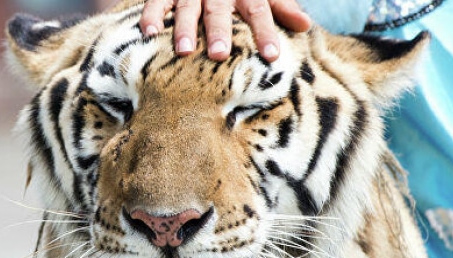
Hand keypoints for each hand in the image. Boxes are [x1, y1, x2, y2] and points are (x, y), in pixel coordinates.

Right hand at [140, 0, 311, 61]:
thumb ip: (281, 7)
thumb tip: (305, 25)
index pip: (258, 11)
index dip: (265, 32)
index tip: (272, 56)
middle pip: (219, 10)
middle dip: (220, 31)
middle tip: (221, 54)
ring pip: (187, 8)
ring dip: (185, 29)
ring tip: (185, 52)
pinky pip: (157, 1)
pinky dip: (150, 15)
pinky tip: (147, 33)